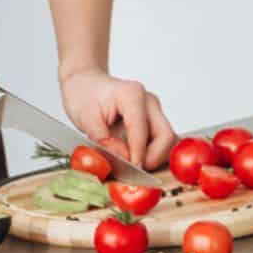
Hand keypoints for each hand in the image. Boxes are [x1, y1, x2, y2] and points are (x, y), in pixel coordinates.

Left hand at [59, 68, 176, 171]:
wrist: (86, 83)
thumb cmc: (84, 95)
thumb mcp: (85, 118)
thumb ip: (104, 140)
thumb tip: (123, 159)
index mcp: (132, 95)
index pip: (143, 131)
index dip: (138, 154)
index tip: (131, 169)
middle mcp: (148, 101)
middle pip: (166, 136)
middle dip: (153, 158)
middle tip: (134, 169)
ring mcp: (153, 111)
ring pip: (168, 141)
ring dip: (154, 157)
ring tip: (132, 163)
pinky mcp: (153, 120)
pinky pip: (160, 142)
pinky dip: (151, 154)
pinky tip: (134, 157)